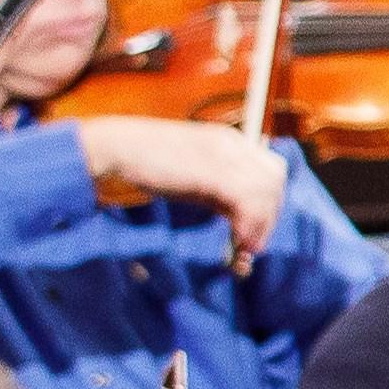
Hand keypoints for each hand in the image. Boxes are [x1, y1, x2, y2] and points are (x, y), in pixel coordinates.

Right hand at [73, 114, 287, 257]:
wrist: (113, 148)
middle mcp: (232, 144)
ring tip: (245, 247)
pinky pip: (249, 200)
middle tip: (252, 243)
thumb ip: (218, 195)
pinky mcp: (212, 172)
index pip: (271, 169)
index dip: (270, 201)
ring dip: (262, 224)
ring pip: (268, 190)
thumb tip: (241, 224)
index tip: (255, 228)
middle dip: (270, 215)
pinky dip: (250, 224)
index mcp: (229, 140)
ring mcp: (224, 156)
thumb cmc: (146, 164)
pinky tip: (238, 241)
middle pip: (275, 179)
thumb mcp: (192, 177)